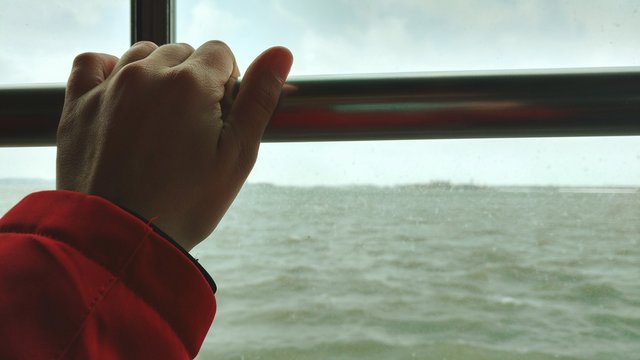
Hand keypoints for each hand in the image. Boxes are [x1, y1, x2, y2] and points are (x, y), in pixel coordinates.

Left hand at [56, 41, 292, 249]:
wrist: (120, 239)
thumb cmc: (185, 203)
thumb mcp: (237, 156)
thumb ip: (259, 99)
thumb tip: (281, 53)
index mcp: (190, 84)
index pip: (220, 53)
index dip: (228, 82)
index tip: (220, 117)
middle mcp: (146, 75)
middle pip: (182, 53)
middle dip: (194, 80)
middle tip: (192, 127)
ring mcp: (109, 87)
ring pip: (142, 54)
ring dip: (157, 74)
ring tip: (160, 119)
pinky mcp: (78, 104)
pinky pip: (91, 63)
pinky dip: (109, 69)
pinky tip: (121, 92)